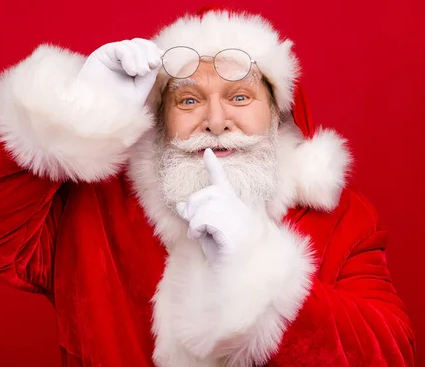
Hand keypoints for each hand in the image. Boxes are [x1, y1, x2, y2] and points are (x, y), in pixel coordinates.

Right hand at [77, 38, 161, 105]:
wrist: (98, 112)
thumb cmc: (117, 106)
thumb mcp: (140, 90)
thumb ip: (150, 74)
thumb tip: (160, 54)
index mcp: (133, 68)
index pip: (148, 52)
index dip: (154, 52)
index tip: (157, 63)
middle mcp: (123, 61)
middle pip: (142, 45)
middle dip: (150, 52)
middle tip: (152, 65)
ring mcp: (113, 57)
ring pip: (133, 45)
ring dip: (140, 57)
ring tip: (138, 73)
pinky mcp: (103, 54)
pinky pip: (121, 48)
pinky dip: (129, 56)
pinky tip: (131, 70)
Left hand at [176, 149, 262, 263]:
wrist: (244, 271)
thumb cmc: (227, 253)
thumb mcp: (208, 232)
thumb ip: (196, 216)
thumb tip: (180, 204)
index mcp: (234, 204)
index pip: (222, 180)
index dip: (214, 165)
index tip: (207, 152)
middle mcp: (237, 205)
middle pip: (203, 194)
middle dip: (193, 209)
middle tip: (197, 228)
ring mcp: (237, 214)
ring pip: (200, 207)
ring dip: (195, 224)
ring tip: (203, 235)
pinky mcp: (233, 226)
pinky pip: (202, 219)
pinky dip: (196, 229)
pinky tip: (203, 238)